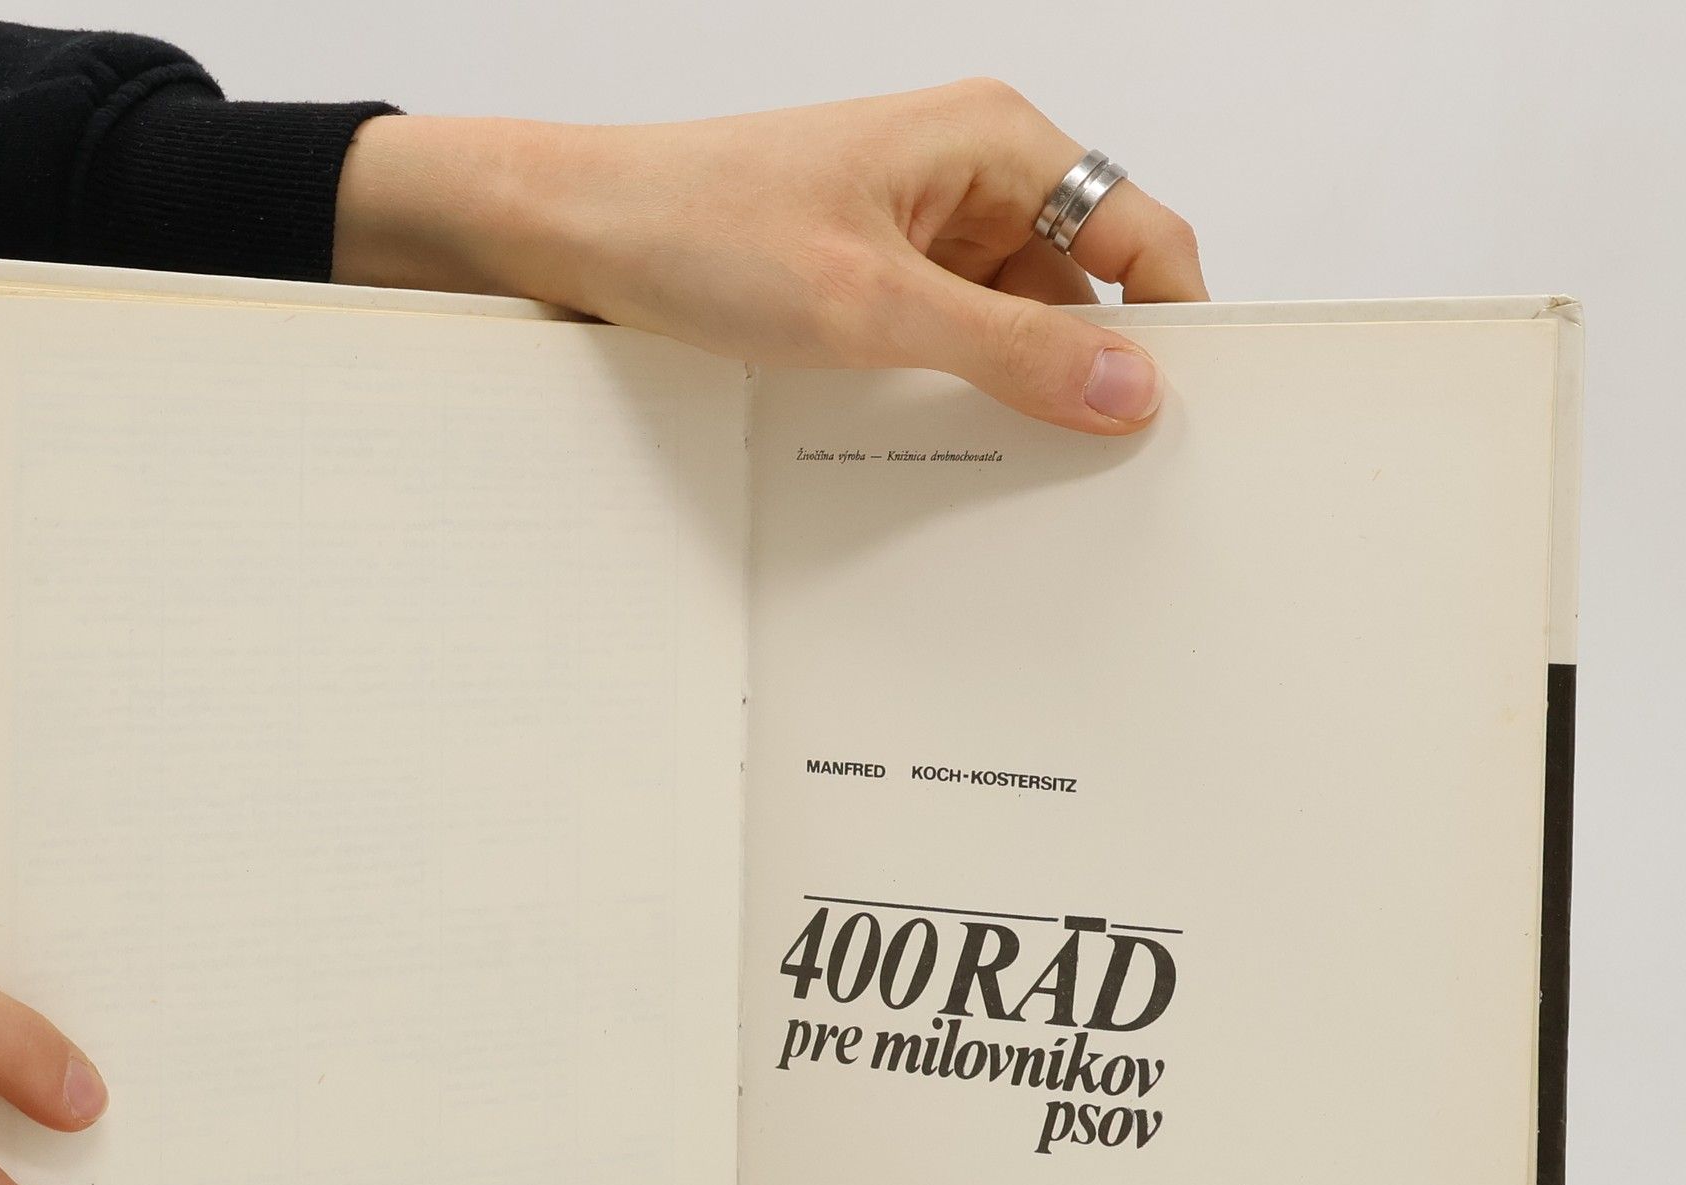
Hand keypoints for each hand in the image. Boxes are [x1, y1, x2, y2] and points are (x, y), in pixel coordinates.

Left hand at [333, 80, 1206, 433]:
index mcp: (993, 142)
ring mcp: (918, 229)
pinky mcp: (872, 276)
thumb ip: (1010, 351)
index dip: (1171, 326)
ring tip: (1007, 467)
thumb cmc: (698, 227)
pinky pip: (949, 339)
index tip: (1182, 419)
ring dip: (1013, 391)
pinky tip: (940, 444)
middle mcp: (967, 176)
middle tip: (1095, 472)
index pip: (1140, 234)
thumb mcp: (871, 306)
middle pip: (1082, 286)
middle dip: (1088, 372)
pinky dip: (954, 392)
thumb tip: (1130, 388)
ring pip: (1014, 323)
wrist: (573, 234)